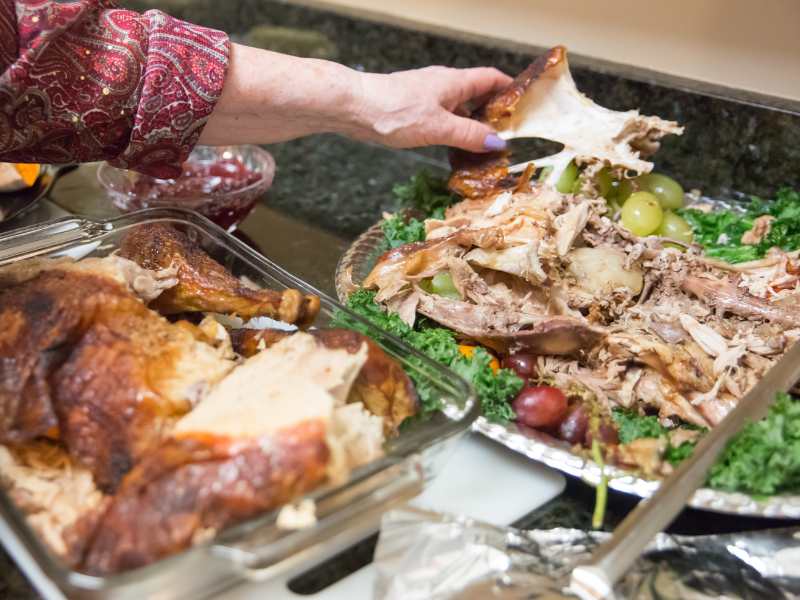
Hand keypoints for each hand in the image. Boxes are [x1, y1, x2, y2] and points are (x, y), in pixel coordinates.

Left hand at [347, 66, 512, 151]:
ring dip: (472, 125)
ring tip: (484, 147)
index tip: (524, 104)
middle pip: (476, 95)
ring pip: (458, 109)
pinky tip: (454, 147)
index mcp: (454, 82)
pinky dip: (453, 131)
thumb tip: (497, 142)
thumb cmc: (394, 111)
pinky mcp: (413, 110)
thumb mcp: (439, 127)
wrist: (353, 108)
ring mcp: (427, 97)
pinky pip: (442, 118)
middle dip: (492, 113)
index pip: (491, 79)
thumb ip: (469, 135)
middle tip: (507, 135)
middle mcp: (443, 85)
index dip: (509, 89)